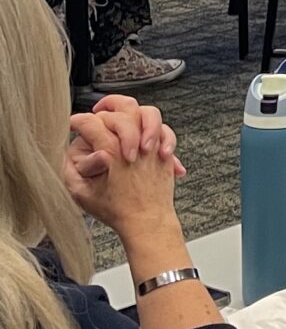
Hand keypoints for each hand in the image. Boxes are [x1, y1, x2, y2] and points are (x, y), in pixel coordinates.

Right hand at [65, 97, 185, 231]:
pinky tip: (150, 145)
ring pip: (149, 113)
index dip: (78, 121)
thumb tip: (84, 149)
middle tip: (99, 114)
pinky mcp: (165, 153)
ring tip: (128, 128)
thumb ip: (75, 168)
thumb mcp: (83, 192)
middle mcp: (133, 143)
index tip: (74, 124)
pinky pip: (167, 132)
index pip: (91, 122)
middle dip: (109, 105)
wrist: (146, 222)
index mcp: (109, 150)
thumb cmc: (116, 210)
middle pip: (124, 107)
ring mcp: (152, 146)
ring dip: (138, 117)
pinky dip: (161, 133)